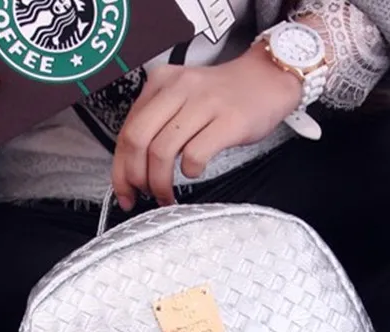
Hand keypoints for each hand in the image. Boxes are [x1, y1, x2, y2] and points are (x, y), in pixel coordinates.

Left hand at [112, 43, 301, 208]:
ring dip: (160, 183)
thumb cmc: (223, 99)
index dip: (120, 169)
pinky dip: (189, 171)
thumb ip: (157, 124)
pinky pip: (194, 154)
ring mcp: (203, 103)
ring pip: (162, 151)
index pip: (127, 130)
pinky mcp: (228, 121)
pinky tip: (194, 172)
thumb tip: (133, 168)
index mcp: (160, 83)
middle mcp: (178, 88)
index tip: (124, 192)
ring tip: (167, 195)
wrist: (269, 79)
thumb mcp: (182, 99)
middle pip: (137, 140)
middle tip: (144, 195)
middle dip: (135, 177)